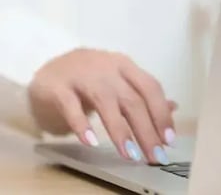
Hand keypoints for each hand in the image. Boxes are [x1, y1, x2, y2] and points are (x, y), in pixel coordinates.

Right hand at [27, 49, 175, 164]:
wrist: (46, 73)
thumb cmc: (86, 80)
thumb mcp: (116, 83)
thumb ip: (141, 95)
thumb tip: (173, 107)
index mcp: (123, 65)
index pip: (149, 87)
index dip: (161, 114)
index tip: (168, 140)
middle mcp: (104, 66)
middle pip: (131, 99)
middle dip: (146, 130)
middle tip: (154, 155)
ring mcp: (79, 74)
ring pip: (105, 102)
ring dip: (120, 131)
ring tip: (129, 154)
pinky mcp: (57, 86)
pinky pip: (71, 106)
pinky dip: (82, 125)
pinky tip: (91, 142)